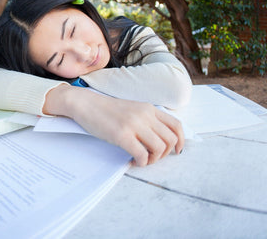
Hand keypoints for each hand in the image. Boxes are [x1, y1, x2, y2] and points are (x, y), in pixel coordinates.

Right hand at [44, 84, 183, 165]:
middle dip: (164, 154)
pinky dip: (141, 162)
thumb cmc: (106, 110)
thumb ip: (146, 120)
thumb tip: (158, 138)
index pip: (176, 126)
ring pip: (160, 148)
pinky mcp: (122, 135)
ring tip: (141, 160)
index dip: (181, 142)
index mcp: (149, 109)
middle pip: (171, 140)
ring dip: (153, 160)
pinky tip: (131, 161)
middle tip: (151, 157)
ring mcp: (134, 124)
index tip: (176, 152)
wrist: (85, 104)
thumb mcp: (132, 109)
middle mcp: (145, 115)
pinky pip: (142, 155)